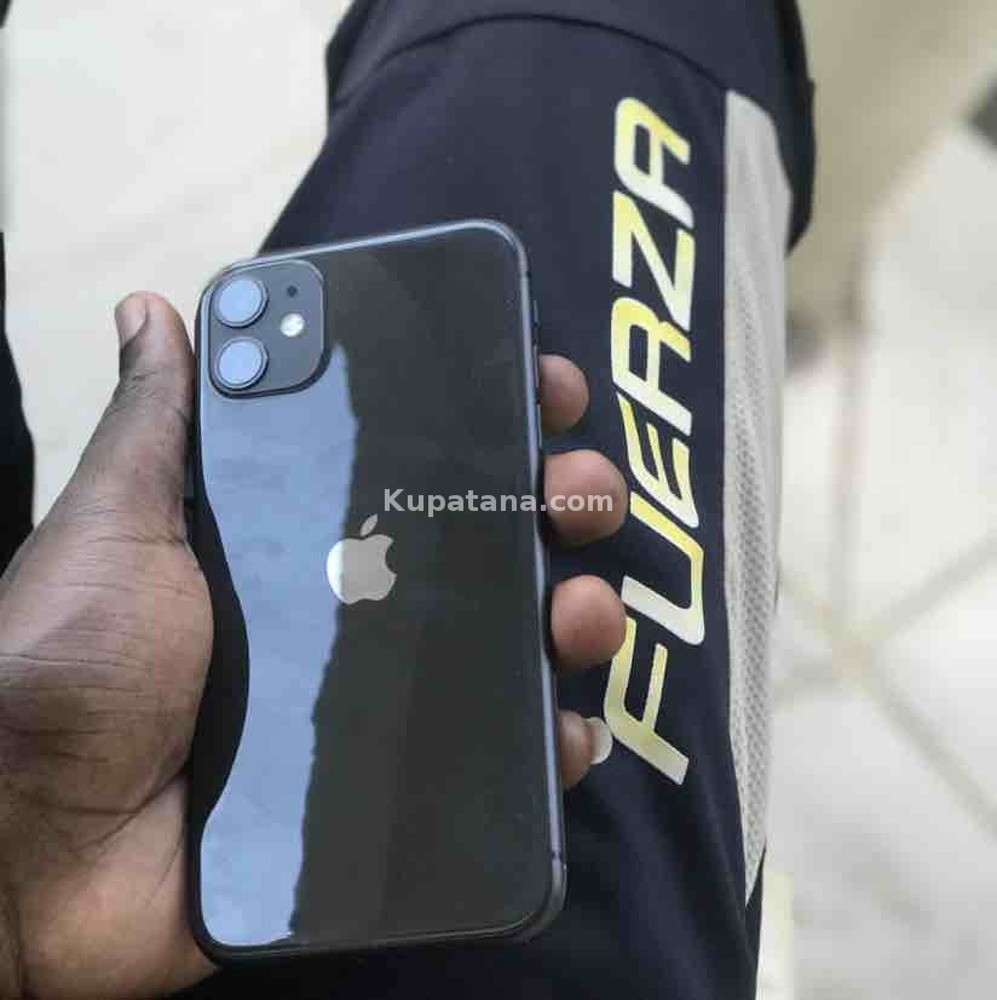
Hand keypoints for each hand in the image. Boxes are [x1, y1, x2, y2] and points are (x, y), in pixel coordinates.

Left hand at [0, 293, 625, 998]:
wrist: (37, 845)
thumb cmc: (73, 662)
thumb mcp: (120, 523)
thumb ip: (159, 425)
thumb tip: (147, 305)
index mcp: (312, 539)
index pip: (425, 465)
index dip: (492, 422)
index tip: (542, 390)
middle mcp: (363, 612)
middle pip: (493, 548)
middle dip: (559, 505)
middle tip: (579, 494)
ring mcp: (388, 704)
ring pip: (515, 648)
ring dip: (577, 615)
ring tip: (582, 610)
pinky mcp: (397, 793)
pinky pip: (499, 764)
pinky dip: (550, 746)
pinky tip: (567, 729)